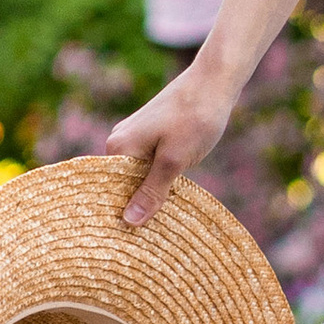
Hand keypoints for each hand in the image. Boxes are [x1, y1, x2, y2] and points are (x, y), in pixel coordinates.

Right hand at [106, 64, 235, 225]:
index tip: (127, 242)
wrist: (215, 81)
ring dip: (149, 195)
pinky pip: (148, 166)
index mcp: (118, 149)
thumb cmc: (195, 119)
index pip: (108, 192)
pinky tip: (171, 196)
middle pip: (121, 185)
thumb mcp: (175, 160)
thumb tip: (129, 221)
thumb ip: (152, 191)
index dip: (118, 215)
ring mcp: (135, 137)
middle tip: (149, 237)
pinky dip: (158, 180)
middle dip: (135, 207)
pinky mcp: (152, 135)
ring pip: (137, 177)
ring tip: (161, 222)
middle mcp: (120, 142)